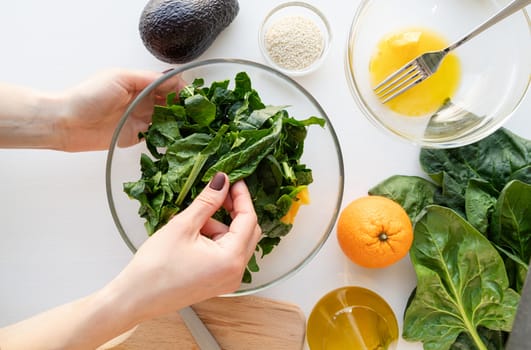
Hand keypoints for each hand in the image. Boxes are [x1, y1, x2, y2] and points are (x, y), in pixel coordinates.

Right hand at [0, 172, 260, 348]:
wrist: (130, 300)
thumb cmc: (151, 268)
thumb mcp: (180, 225)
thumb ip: (205, 200)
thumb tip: (223, 178)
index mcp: (231, 260)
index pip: (249, 218)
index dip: (241, 194)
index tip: (233, 175)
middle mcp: (235, 271)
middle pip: (243, 228)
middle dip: (227, 208)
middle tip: (206, 193)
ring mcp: (225, 277)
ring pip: (230, 238)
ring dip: (214, 222)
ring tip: (187, 217)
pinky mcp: (213, 278)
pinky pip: (220, 249)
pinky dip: (208, 235)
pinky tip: (186, 230)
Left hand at [58, 69, 184, 151]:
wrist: (67, 123)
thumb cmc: (88, 96)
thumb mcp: (120, 78)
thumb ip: (148, 79)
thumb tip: (174, 79)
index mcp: (140, 83)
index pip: (169, 84)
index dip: (183, 89)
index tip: (195, 97)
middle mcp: (143, 100)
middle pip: (172, 102)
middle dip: (186, 107)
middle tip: (199, 114)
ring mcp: (141, 119)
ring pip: (168, 119)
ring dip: (180, 122)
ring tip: (195, 127)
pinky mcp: (137, 136)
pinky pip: (158, 136)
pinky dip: (169, 137)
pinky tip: (180, 139)